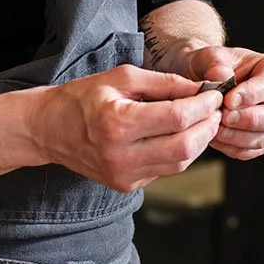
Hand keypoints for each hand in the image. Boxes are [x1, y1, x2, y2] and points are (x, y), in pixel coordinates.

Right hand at [31, 65, 224, 191]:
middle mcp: (121, 155)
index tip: (213, 94)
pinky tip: (178, 135)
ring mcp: (124, 175)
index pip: (177, 118)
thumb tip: (199, 89)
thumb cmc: (82, 98)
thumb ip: (164, 82)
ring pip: (180, 163)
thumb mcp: (122, 78)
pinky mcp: (127, 185)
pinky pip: (165, 170)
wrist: (49, 130)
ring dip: (198, 141)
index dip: (203, 106)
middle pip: (185, 146)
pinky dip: (179, 152)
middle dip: (207, 126)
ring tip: (201, 120)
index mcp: (117, 123)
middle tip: (214, 109)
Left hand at [183, 46, 263, 160]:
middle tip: (223, 117)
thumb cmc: (210, 66)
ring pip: (263, 137)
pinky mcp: (259, 140)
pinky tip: (213, 137)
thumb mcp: (208, 56)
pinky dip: (231, 147)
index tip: (229, 100)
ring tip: (213, 127)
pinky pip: (250, 151)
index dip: (252, 94)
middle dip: (248, 119)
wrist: (200, 83)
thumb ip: (214, 63)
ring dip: (236, 136)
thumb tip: (222, 76)